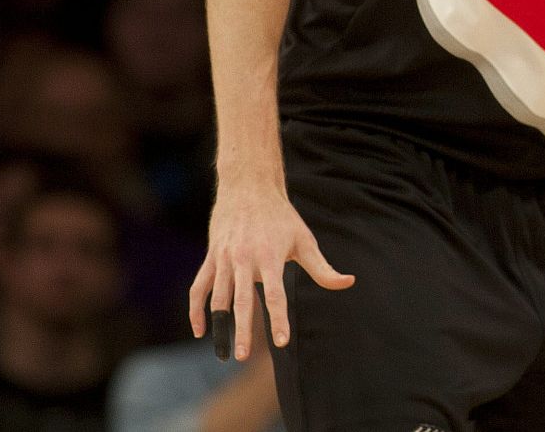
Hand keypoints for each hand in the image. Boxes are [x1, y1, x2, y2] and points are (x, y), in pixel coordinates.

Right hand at [189, 181, 355, 361]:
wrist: (249, 188)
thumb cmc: (281, 217)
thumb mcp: (304, 240)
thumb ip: (322, 268)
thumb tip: (348, 283)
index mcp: (269, 256)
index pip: (274, 294)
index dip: (278, 318)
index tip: (281, 341)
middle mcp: (244, 258)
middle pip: (242, 300)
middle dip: (243, 330)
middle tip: (243, 356)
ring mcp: (224, 258)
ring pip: (218, 298)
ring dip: (219, 326)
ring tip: (224, 353)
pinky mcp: (211, 257)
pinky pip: (198, 288)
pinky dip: (196, 310)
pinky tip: (201, 331)